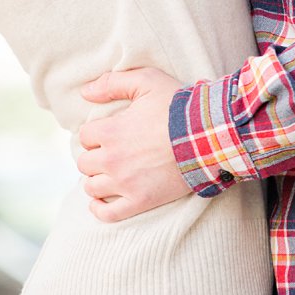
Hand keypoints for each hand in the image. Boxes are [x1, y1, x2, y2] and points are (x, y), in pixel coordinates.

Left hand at [75, 67, 191, 222]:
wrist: (210, 138)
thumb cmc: (179, 107)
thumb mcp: (146, 81)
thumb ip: (112, 83)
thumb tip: (85, 92)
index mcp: (110, 131)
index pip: (84, 136)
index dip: (95, 134)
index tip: (108, 133)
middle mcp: (113, 159)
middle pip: (85, 163)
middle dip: (94, 157)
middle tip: (110, 153)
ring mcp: (126, 183)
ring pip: (91, 187)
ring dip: (96, 180)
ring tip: (109, 174)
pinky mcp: (141, 201)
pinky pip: (108, 213)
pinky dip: (99, 209)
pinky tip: (99, 202)